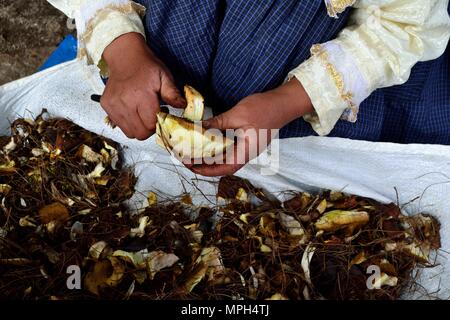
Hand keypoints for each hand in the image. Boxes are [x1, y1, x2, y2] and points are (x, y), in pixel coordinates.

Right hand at [101, 33, 185, 139]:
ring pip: (129, 133)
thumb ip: (173, 94)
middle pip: (140, 133)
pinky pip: (119, 125)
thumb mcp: (164, 77)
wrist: (125, 56)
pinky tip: (132, 109)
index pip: (151, 125)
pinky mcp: (106, 106)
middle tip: (152, 116)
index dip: (158, 123)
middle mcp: (125, 103)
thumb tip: (183, 106)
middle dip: (149, 128)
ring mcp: (113, 105)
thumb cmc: (146, 67)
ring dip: (138, 127)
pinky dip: (127, 122)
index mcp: (141, 96)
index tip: (161, 115)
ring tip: (142, 112)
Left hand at [187, 78, 313, 175]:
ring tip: (193, 153)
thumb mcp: (237, 114)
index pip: (224, 168)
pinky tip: (207, 142)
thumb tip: (198, 128)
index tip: (191, 166)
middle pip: (223, 166)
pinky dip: (217, 148)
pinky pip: (229, 149)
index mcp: (246, 152)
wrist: (283, 103)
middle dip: (204, 166)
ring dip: (210, 158)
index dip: (206, 170)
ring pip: (226, 158)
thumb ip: (218, 123)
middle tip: (187, 159)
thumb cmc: (264, 109)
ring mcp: (247, 148)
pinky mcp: (247, 141)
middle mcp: (247, 153)